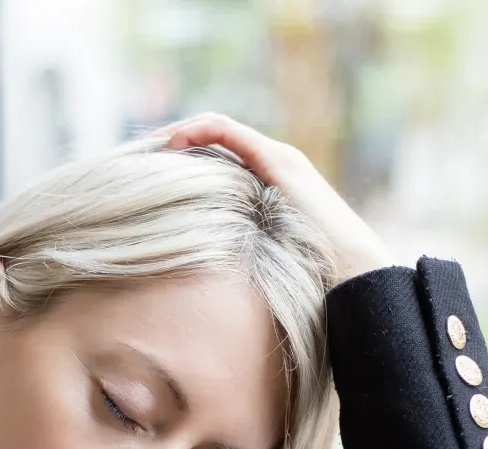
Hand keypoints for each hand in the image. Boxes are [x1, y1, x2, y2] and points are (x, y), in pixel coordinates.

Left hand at [158, 113, 395, 283]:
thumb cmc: (311, 280)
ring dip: (177, 133)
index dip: (182, 161)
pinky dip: (195, 132)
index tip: (147, 177)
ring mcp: (278, 159)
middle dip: (172, 144)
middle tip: (136, 160)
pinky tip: (170, 145)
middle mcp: (274, 164)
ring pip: (216, 128)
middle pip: (213, 139)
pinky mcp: (278, 161)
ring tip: (146, 149)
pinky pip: (227, 131)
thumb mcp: (258, 264)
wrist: (352, 274)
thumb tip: (199, 281)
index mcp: (268, 187)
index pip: (217, 158)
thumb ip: (234, 257)